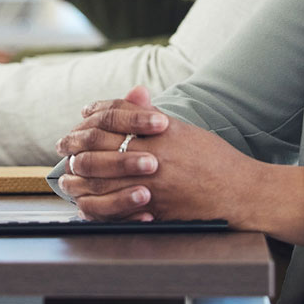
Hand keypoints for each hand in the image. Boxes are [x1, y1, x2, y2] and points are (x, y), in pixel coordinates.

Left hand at [56, 86, 303, 243]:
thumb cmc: (212, 158)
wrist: (238, 192)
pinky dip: (94, 204)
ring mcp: (149, 186)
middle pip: (100, 146)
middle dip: (77, 144)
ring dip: (79, 176)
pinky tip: (84, 200)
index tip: (83, 115)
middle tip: (64, 144)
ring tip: (67, 174)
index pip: (115, 116)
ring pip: (100, 179)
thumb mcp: (182, 128)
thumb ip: (151, 114)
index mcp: (158, 133)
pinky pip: (114, 209)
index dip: (95, 114)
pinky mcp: (151, 211)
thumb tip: (132, 93)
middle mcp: (150, 157)